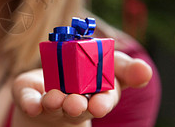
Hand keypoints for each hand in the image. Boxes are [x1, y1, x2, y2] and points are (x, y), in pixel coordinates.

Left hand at [11, 51, 151, 126]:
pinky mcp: (31, 99)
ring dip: (56, 103)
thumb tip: (145, 71)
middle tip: (76, 105)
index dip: (103, 102)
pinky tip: (32, 104)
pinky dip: (31, 103)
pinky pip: (29, 102)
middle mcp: (76, 103)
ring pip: (55, 107)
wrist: (50, 89)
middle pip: (80, 107)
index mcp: (97, 95)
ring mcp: (52, 103)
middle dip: (79, 107)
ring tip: (55, 99)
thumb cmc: (84, 75)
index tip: (101, 104)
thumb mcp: (108, 66)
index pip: (105, 99)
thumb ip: (125, 68)